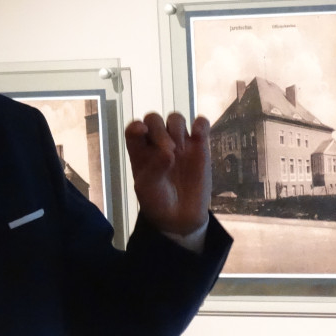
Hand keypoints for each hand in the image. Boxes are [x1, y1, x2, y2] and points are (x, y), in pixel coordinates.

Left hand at [125, 112, 210, 235]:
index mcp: (139, 151)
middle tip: (169, 151)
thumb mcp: (148, 189)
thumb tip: (169, 152)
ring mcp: (179, 143)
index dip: (137, 127)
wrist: (180, 217)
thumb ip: (154, 169)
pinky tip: (199, 135)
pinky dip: (201, 124)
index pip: (134, 129)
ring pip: (175, 118)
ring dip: (176, 127)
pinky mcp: (199, 146)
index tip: (142, 132)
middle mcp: (157, 143)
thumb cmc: (157, 201)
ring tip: (180, 150)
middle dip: (159, 130)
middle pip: (154, 119)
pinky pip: (201, 125)